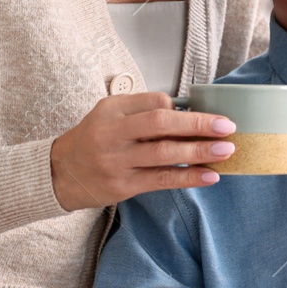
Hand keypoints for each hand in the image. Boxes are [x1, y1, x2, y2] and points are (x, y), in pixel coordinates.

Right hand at [50, 93, 237, 211]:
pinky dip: (188, 177)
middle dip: (198, 124)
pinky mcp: (123, 185)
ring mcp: (117, 161)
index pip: (154, 102)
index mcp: (112, 109)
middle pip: (161, 124)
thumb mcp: (109, 115)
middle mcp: (112, 133)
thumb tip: (189, 113)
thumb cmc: (93, 140)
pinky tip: (210, 175)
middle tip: (227, 127)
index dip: (183, 109)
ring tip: (226, 150)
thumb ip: (142, 111)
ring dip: (199, 151)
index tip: (206, 115)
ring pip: (164, 154)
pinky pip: (162, 180)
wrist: (59, 173)